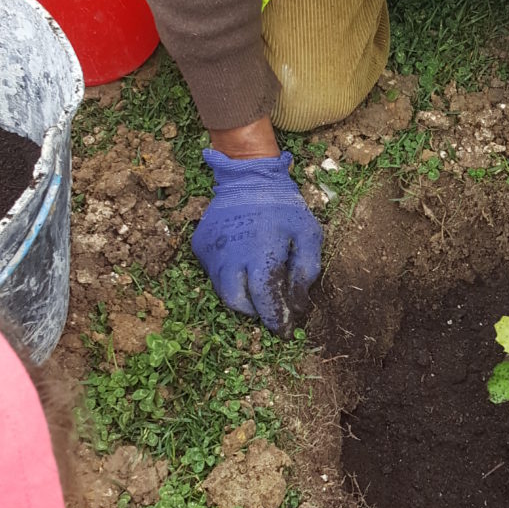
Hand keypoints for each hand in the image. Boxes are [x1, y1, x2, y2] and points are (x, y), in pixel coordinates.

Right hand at [192, 149, 322, 337]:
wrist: (248, 176)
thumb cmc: (284, 207)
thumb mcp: (308, 234)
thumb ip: (306, 270)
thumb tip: (296, 304)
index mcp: (261, 251)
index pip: (265, 298)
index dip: (275, 318)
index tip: (286, 331)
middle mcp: (231, 254)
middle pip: (237, 302)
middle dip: (255, 311)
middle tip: (269, 307)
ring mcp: (211, 250)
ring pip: (222, 290)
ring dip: (242, 294)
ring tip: (257, 280)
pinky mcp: (200, 245)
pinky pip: (214, 273)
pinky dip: (229, 276)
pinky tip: (242, 260)